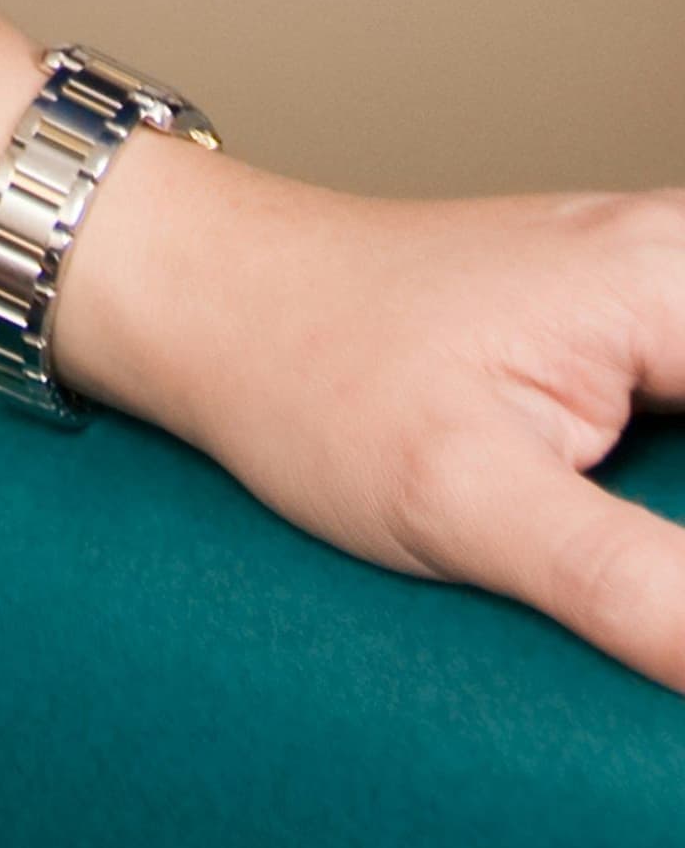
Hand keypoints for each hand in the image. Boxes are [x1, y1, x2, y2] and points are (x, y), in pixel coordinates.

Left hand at [62, 137, 684, 691]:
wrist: (208, 297)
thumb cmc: (309, 370)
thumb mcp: (470, 504)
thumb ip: (635, 588)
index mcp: (670, 282)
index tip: (678, 586)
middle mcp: (678, 259)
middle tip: (651, 578)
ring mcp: (656, 282)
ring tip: (645, 560)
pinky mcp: (629, 323)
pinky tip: (659, 540)